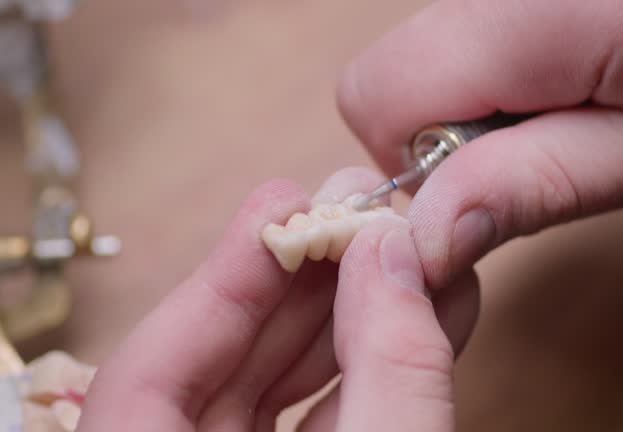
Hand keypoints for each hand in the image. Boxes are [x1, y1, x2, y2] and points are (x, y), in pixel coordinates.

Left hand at [76, 167, 477, 431]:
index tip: (283, 207)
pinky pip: (320, 417)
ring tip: (402, 258)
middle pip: (222, 367)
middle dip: (301, 287)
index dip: (221, 282)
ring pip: (275, 388)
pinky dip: (369, 369)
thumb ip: (391, 376)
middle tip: (360, 219)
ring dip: (345, 320)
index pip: (147, 376)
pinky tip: (415, 317)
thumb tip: (391, 256)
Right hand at [336, 0, 622, 287]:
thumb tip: (425, 239)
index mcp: (532, 14)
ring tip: (568, 109)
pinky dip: (494, 75)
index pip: (377, 94)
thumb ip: (536, 187)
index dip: (415, 164)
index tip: (489, 188)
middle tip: (537, 150)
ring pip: (423, 54)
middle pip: (387, 71)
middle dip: (437, 136)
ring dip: (470, 105)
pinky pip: (463, 36)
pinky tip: (568, 78)